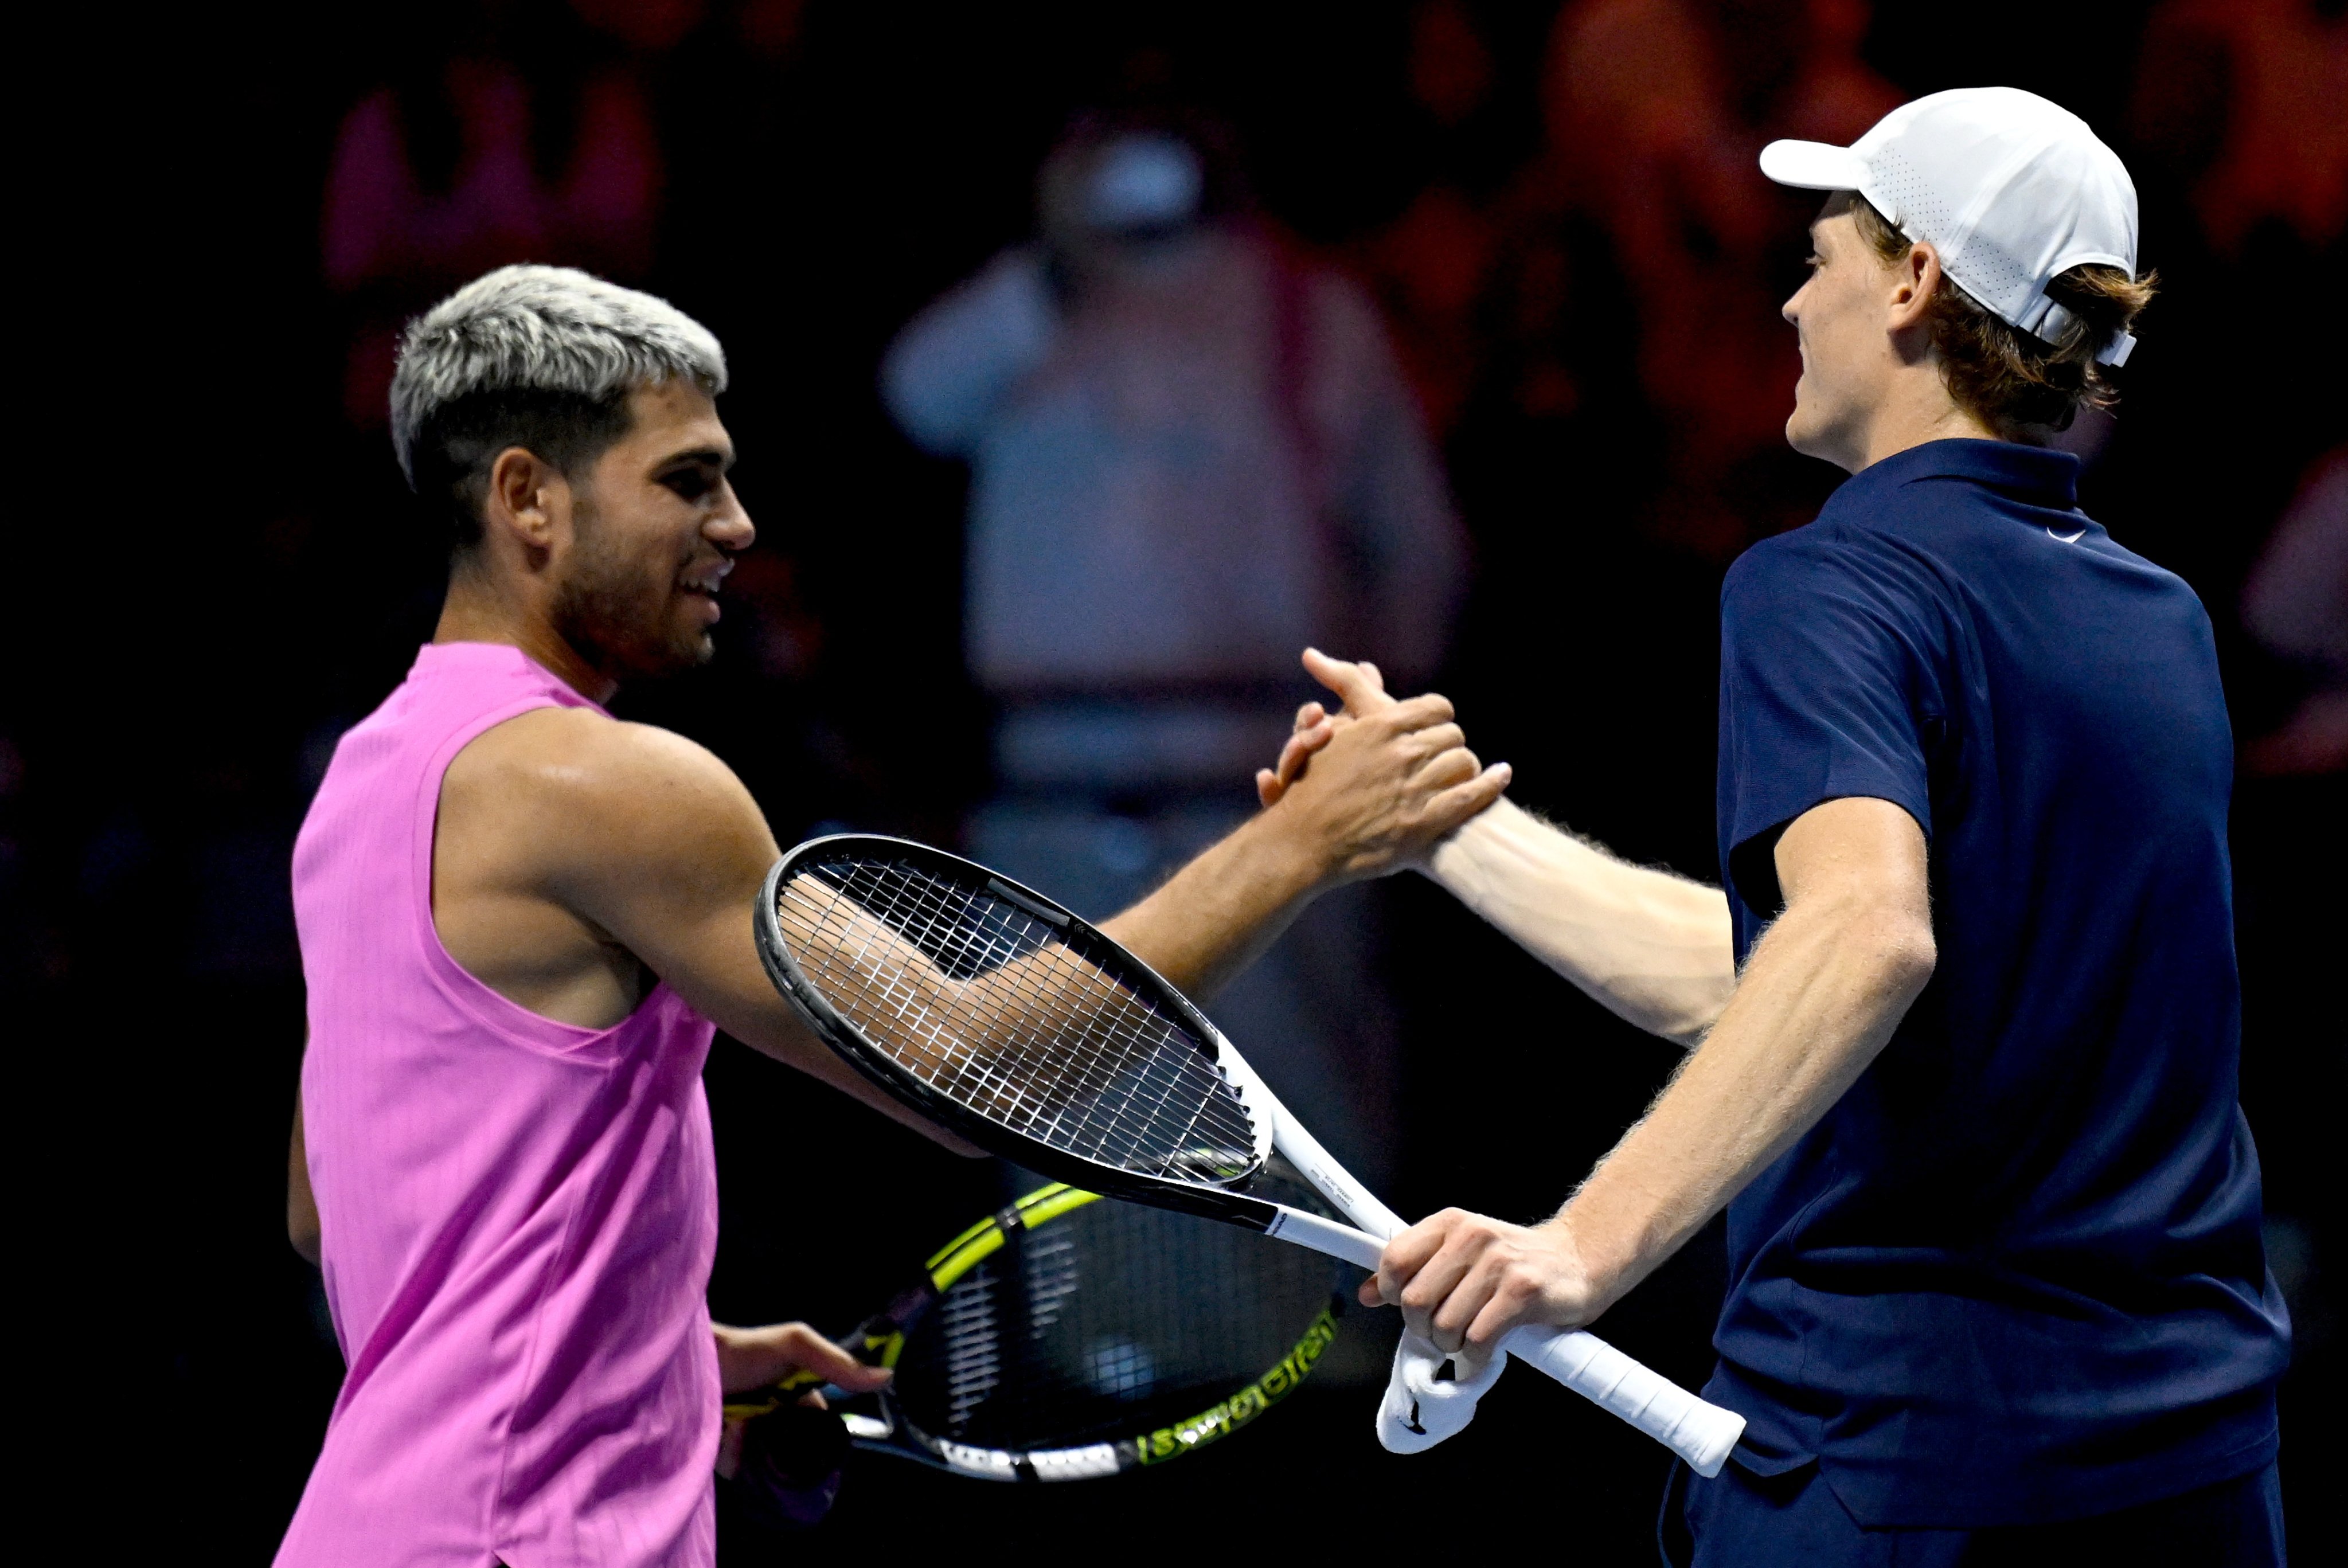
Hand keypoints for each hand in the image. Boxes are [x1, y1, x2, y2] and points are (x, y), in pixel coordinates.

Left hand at [713, 1320, 890, 1478]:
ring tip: (747, 1438)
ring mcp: (754, 1443)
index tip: (824, 1453)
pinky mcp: (729, 1458)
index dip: (826, 1443)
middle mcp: (780, 1423)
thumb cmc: (747, 1350)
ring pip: (773, 1469)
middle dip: (791, 1456)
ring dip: (764, 1461)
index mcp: (801, 1399)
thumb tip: (888, 1377)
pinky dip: (740, 1466)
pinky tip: (732, 1446)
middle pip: (800, 1455)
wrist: (692, 1363)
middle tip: (776, 1443)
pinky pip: (745, 1475)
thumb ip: (838, 1363)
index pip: (823, 1431)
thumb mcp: (797, 1346)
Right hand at [1257, 656, 1509, 884]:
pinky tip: (1501, 775)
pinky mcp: (1424, 823)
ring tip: (1464, 773)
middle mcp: (1402, 753)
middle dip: (1450, 744)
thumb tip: (1369, 665)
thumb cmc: (1308, 789)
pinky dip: (1491, 783)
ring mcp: (1415, 789)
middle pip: (1453, 735)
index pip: (1435, 707)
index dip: (1440, 717)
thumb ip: (1352, 695)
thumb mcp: (1327, 733)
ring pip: (1464, 762)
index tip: (1438, 726)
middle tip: (1445, 755)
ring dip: (1466, 767)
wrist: (1302, 843)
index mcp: (1381, 727)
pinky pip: (1470, 796)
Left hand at [1358, 1208, 1609, 1357]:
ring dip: (1452, 1345)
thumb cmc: (1514, 1262)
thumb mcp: (1459, 1255)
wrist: (1577, 1261)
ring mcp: (1498, 1263)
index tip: (1401, 1308)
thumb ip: (1414, 1271)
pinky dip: (1475, 1358)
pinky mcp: (1522, 1292)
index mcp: (1450, 1224)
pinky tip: (1483, 1352)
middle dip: (1422, 1328)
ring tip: (1467, 1338)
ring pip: (1445, 1325)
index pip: (1394, 1259)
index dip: (1388, 1292)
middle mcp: (1472, 1237)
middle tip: (1441, 1331)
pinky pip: (1478, 1340)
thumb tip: (1366, 1292)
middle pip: (1415, 1300)